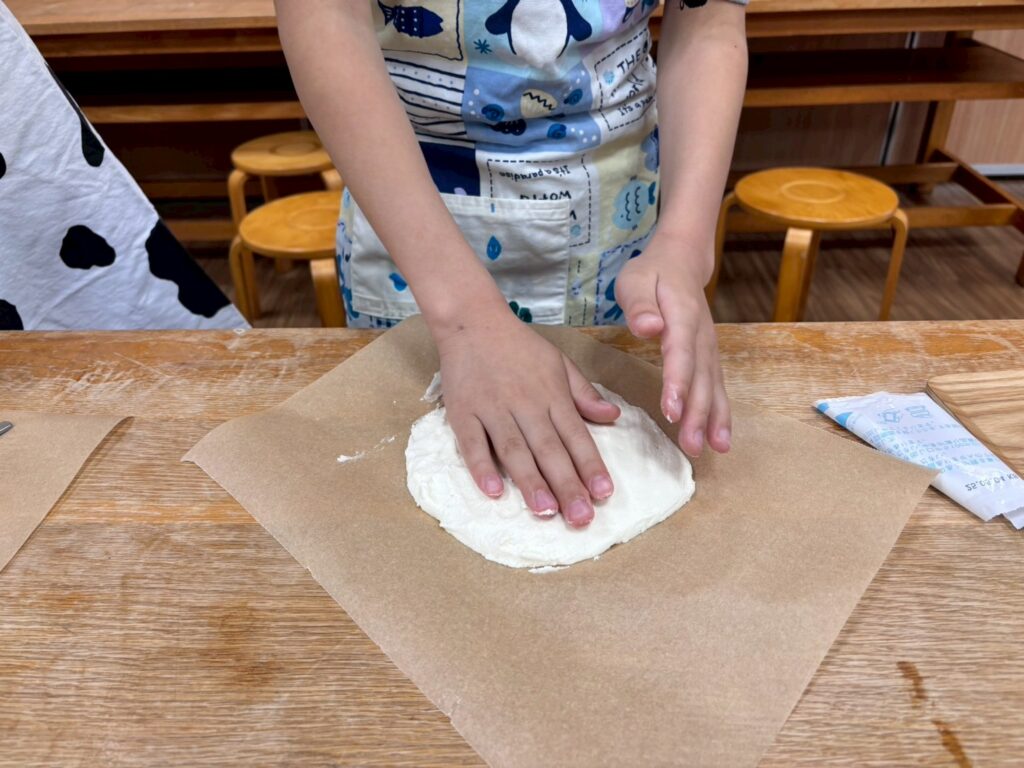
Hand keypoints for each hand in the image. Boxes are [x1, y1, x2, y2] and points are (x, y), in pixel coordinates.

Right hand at [434, 308, 620, 526]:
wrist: (471, 319)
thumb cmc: (518, 345)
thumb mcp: (559, 362)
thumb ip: (585, 393)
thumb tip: (614, 417)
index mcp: (552, 395)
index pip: (576, 436)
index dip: (590, 465)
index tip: (604, 492)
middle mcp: (525, 404)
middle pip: (549, 450)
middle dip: (567, 485)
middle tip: (581, 518)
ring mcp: (492, 409)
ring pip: (514, 450)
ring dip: (530, 482)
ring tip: (546, 511)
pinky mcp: (463, 412)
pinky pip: (473, 443)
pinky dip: (481, 467)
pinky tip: (492, 491)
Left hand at [613, 235, 730, 456]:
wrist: (682, 261)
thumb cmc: (652, 272)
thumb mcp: (635, 279)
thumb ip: (640, 304)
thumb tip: (648, 327)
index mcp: (681, 316)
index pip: (680, 353)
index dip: (677, 383)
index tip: (671, 411)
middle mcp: (701, 335)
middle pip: (701, 377)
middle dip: (697, 413)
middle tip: (691, 446)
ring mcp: (708, 347)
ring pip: (714, 385)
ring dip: (714, 419)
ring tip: (715, 449)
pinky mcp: (708, 356)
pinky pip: (716, 386)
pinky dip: (719, 413)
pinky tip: (718, 438)